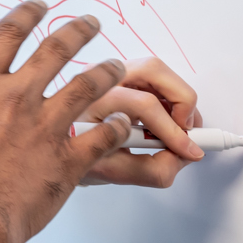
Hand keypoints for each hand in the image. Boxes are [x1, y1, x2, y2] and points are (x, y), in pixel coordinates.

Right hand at [0, 0, 135, 242]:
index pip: (7, 34)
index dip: (27, 14)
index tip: (41, 6)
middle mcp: (16, 96)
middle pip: (56, 49)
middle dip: (78, 30)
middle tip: (91, 22)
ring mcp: (45, 125)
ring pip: (88, 85)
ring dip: (107, 72)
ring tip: (118, 64)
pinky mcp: (68, 157)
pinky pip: (103, 135)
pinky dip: (117, 127)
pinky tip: (123, 122)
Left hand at [78, 56, 203, 187]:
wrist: (52, 147)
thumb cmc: (74, 158)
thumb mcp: (109, 172)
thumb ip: (150, 169)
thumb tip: (184, 156)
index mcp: (88, 102)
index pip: (142, 105)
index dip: (172, 130)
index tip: (190, 150)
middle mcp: (97, 79)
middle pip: (152, 70)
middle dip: (181, 99)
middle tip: (188, 129)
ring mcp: (107, 74)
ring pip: (155, 70)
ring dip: (177, 97)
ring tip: (181, 126)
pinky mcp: (118, 76)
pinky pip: (152, 78)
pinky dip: (169, 97)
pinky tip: (168, 121)